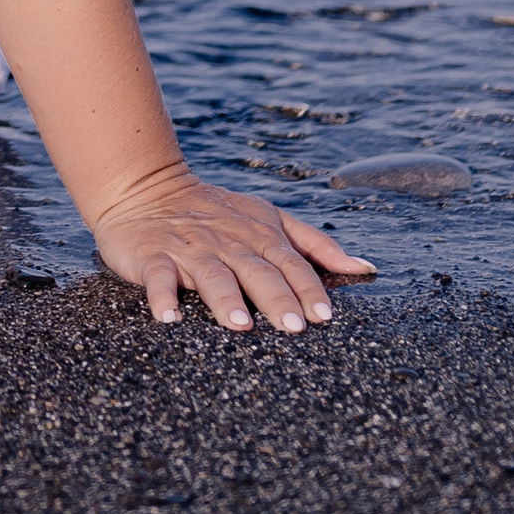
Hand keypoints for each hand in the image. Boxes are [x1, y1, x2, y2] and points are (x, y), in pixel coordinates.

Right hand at [88, 162, 372, 334]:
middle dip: (275, 297)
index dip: (307, 288)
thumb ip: (316, 245)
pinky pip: (158, 276)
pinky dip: (162, 296)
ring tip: (239, 324)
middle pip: (256, 271)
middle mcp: (229, 242)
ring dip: (225, 298)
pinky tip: (169, 317)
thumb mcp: (269, 219)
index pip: (291, 263)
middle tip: (293, 326)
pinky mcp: (152, 255)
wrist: (148, 187)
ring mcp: (190, 248)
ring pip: (212, 274)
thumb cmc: (217, 212)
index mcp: (259, 234)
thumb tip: (366, 268)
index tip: (324, 316)